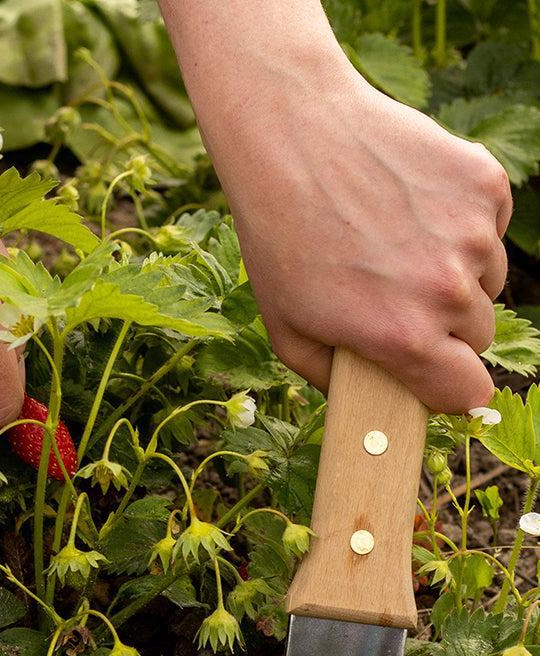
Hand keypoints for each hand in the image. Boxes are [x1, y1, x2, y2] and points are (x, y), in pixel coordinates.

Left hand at [218, 73, 510, 411]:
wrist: (291, 134)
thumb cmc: (280, 239)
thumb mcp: (287, 332)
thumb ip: (336, 380)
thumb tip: (369, 405)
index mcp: (404, 336)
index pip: (469, 392)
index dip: (451, 388)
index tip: (434, 375)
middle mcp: (448, 289)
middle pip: (478, 335)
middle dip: (445, 328)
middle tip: (394, 297)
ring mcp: (473, 233)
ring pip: (488, 280)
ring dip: (455, 274)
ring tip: (394, 245)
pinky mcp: (485, 183)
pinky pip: (491, 227)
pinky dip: (461, 224)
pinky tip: (408, 207)